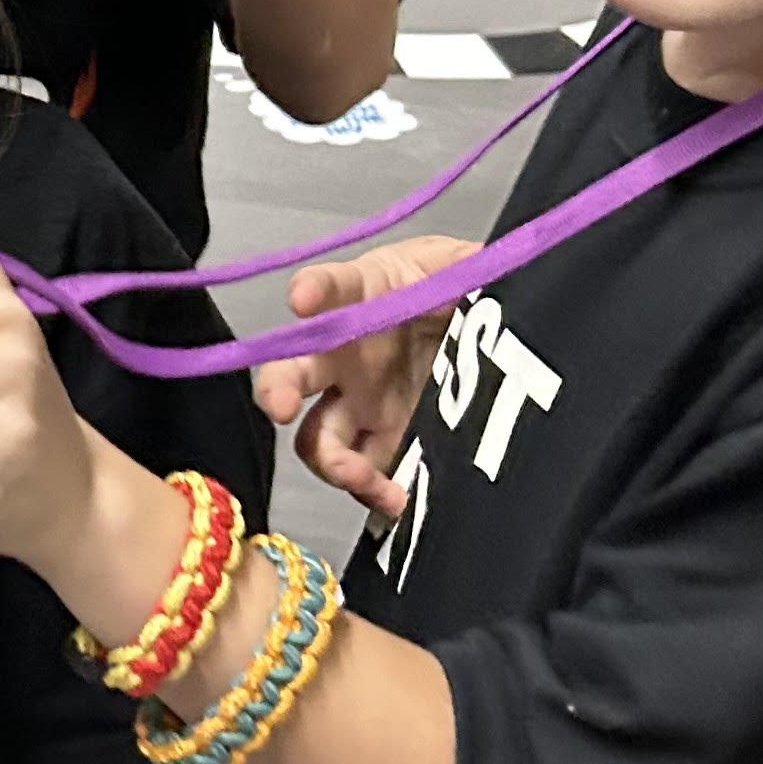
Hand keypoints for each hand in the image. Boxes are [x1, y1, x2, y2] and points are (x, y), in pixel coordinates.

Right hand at [250, 233, 472, 516]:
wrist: (485, 337)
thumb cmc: (459, 288)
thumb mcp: (470, 264)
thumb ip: (473, 264)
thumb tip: (486, 265)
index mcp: (365, 299)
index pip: (333, 286)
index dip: (314, 290)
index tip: (302, 299)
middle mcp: (346, 356)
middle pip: (293, 372)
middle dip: (276, 388)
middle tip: (278, 406)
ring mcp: (361, 405)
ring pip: (320, 439)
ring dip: (330, 461)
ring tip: (358, 476)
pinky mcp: (387, 444)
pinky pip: (367, 474)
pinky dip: (374, 493)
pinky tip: (397, 499)